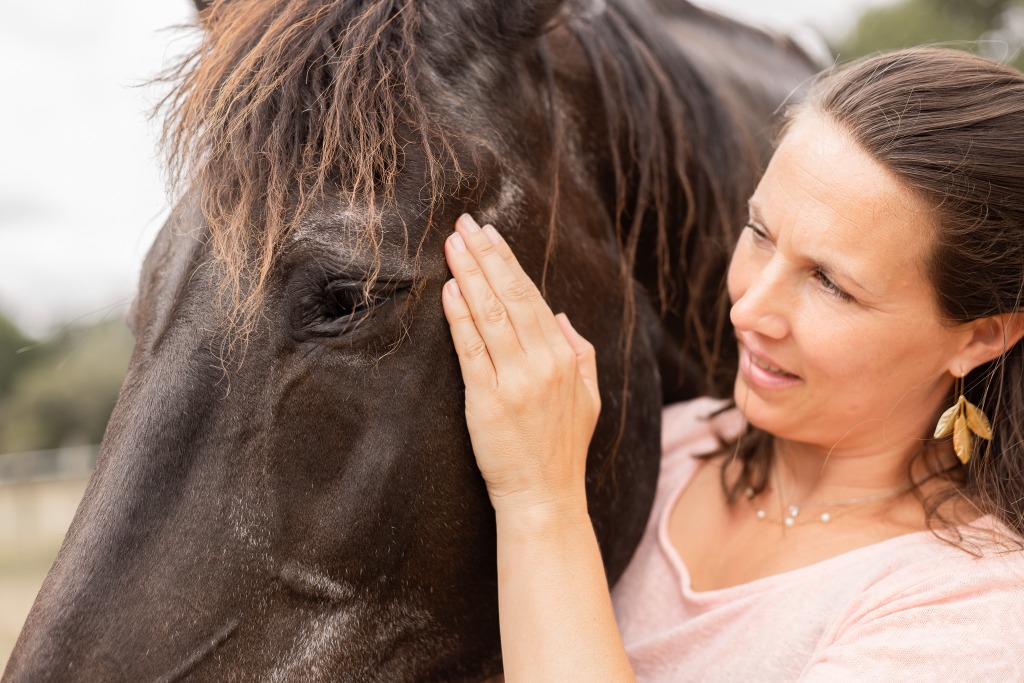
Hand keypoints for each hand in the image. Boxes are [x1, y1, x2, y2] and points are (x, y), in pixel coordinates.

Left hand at [441, 213, 600, 516]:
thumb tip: (559, 315)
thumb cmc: (562, 450)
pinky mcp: (488, 402)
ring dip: (470, 276)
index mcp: (565, 358)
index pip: (533, 297)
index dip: (508, 262)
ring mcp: (516, 382)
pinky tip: (450, 291)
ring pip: (491, 316)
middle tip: (464, 224)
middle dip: (486, 256)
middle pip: (511, 297)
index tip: (489, 235)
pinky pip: (472, 352)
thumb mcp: (589, 398)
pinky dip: (460, 319)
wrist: (545, 497)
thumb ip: (580, 352)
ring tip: (452, 245)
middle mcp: (543, 364)